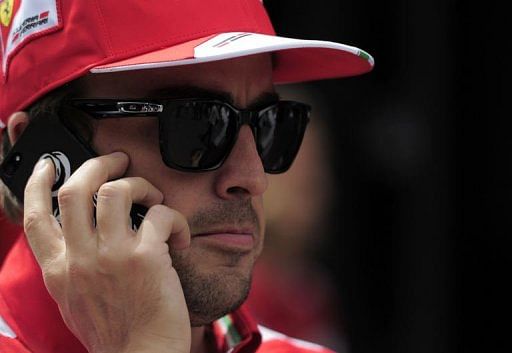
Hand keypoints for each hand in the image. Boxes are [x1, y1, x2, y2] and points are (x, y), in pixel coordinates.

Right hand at [23, 152, 190, 352]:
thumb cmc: (115, 333)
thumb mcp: (74, 301)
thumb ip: (71, 267)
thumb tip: (78, 239)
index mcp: (58, 269)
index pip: (35, 217)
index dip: (38, 183)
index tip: (48, 165)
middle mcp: (79, 258)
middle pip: (77, 189)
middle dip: (100, 164)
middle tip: (119, 162)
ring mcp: (111, 256)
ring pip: (117, 190)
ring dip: (141, 185)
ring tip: (154, 198)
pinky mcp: (146, 258)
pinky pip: (161, 214)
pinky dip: (175, 218)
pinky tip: (179, 236)